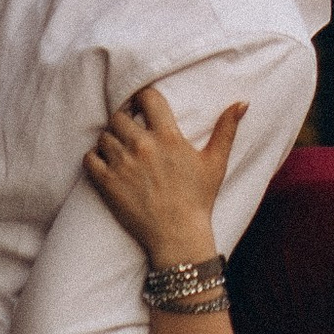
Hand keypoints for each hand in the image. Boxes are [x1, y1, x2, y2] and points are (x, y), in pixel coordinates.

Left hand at [86, 85, 246, 267]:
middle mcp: (142, 146)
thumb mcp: (216, 162)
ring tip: (121, 150)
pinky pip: (90, 157)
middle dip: (125, 120)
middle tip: (131, 131)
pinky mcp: (107, 183)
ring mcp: (122, 164)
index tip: (143, 108)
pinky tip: (107, 163)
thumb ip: (227, 129)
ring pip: (104, 135)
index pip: (147, 98)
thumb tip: (243, 102)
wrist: (178, 236)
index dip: (143, 99)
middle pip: (120, 116)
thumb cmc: (198, 199)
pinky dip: (95, 157)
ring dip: (111, 139)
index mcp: (168, 137)